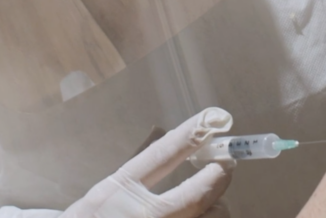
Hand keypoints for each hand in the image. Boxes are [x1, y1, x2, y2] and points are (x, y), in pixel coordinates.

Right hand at [62, 107, 234, 217]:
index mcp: (121, 188)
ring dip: (214, 208)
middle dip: (217, 180)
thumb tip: (169, 143)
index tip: (214, 118)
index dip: (190, 136)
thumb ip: (136, 173)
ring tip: (209, 204)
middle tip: (220, 170)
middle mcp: (144, 214)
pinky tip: (197, 216)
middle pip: (198, 194)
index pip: (162, 154)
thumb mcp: (104, 193)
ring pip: (212, 217)